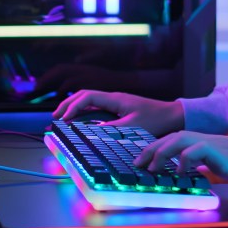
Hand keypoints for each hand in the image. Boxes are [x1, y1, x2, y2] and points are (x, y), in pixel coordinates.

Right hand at [52, 90, 184, 136]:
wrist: (173, 115)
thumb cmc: (156, 120)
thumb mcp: (133, 127)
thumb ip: (112, 129)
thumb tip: (91, 132)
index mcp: (115, 98)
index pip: (88, 97)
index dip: (73, 106)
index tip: (63, 119)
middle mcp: (114, 97)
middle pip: (85, 95)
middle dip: (68, 104)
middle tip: (55, 117)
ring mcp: (116, 102)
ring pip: (90, 100)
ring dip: (75, 107)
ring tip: (62, 118)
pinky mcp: (120, 108)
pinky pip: (97, 107)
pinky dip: (85, 111)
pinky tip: (80, 121)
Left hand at [134, 131, 227, 191]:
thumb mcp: (224, 168)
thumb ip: (209, 167)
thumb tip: (195, 173)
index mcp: (207, 143)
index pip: (177, 139)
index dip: (158, 147)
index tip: (144, 160)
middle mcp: (208, 139)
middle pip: (173, 136)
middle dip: (152, 148)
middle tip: (138, 163)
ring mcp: (214, 143)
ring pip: (180, 139)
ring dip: (162, 152)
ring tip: (152, 167)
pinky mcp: (220, 151)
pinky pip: (196, 150)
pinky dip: (184, 159)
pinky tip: (179, 171)